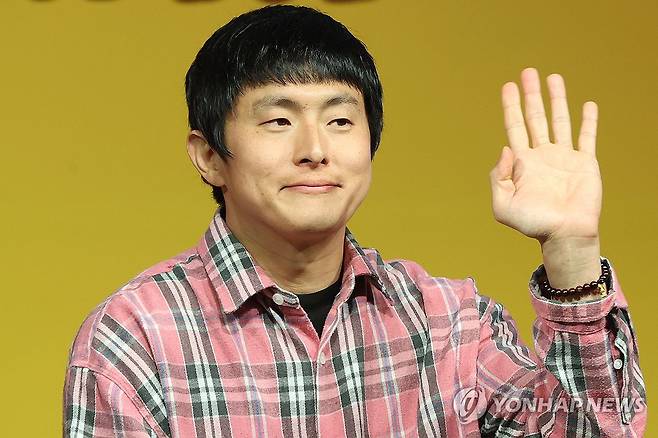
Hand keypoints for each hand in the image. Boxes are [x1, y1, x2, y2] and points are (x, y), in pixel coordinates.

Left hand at [489, 67, 601, 244]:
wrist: (564, 235)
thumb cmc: (533, 224)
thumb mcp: (502, 205)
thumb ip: (497, 177)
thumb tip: (505, 149)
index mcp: (522, 163)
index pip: (514, 127)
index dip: (510, 106)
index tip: (508, 86)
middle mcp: (542, 155)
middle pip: (535, 117)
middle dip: (531, 95)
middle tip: (528, 72)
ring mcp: (564, 158)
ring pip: (560, 121)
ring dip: (557, 99)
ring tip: (553, 78)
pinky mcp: (585, 163)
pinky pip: (587, 137)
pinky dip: (588, 121)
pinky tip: (588, 104)